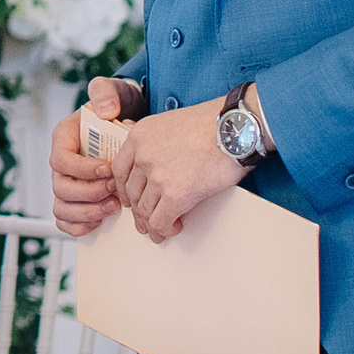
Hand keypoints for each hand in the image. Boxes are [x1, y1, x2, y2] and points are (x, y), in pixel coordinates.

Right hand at [49, 76, 140, 236]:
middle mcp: (62, 162)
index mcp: (64, 138)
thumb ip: (107, 94)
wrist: (127, 124)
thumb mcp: (115, 93)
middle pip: (60, 187)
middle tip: (114, 191)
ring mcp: (68, 182)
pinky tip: (99, 221)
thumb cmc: (118, 108)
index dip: (81, 170)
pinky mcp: (76, 199)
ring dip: (86, 211)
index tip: (107, 170)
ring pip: (61, 207)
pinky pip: (65, 220)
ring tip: (112, 207)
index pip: (60, 160)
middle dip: (88, 193)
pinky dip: (78, 226)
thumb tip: (105, 111)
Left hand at [108, 96, 243, 240]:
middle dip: (138, 210)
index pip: (119, 170)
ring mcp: (157, 176)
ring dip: (151, 223)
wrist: (235, 129)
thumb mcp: (170, 123)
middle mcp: (142, 155)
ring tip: (159, 229)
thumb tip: (151, 157)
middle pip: (131, 192)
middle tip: (144, 219)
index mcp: (139, 136)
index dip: (124, 189)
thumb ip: (155, 140)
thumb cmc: (212, 123)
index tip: (130, 198)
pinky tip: (172, 229)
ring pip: (145, 209)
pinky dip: (163, 230)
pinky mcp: (176, 194)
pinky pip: (161, 221)